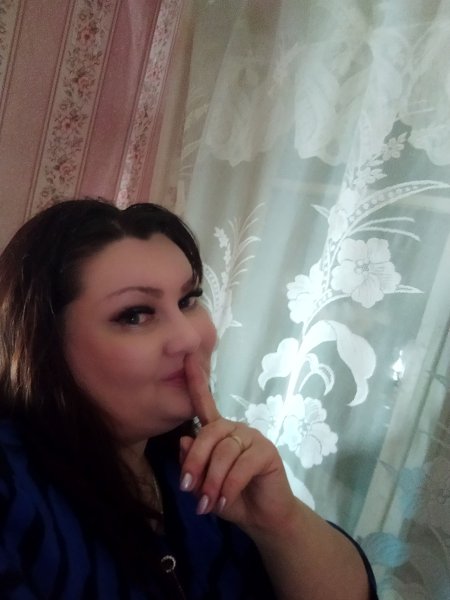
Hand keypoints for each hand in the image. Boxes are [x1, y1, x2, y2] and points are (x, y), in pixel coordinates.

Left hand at [179, 354, 297, 533]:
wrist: (263, 518)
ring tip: (206, 503)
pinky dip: (229, 486)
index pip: (204, 404)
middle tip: (187, 488)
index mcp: (218, 433)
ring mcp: (253, 437)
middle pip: (209, 433)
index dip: (196, 381)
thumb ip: (192, 464)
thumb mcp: (204, 485)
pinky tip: (225, 501)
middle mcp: (234, 429)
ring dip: (212, 481)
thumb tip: (184, 439)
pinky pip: (242, 465)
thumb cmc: (231, 498)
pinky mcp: (267, 451)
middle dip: (195, 461)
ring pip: (224, 452)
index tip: (186, 357)